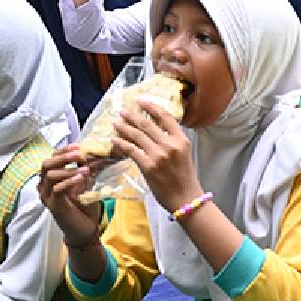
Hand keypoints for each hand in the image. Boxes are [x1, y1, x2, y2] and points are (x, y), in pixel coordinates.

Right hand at [38, 147, 104, 244]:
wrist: (86, 229)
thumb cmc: (85, 207)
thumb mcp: (86, 184)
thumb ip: (86, 170)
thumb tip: (94, 153)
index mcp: (50, 179)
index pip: (52, 158)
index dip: (63, 150)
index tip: (79, 146)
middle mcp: (44, 186)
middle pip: (46, 164)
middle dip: (63, 157)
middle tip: (79, 153)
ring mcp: (47, 196)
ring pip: (50, 175)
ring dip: (68, 169)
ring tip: (85, 169)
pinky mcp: (53, 206)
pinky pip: (57, 189)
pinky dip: (69, 181)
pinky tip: (80, 178)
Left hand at [110, 97, 201, 212]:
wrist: (186, 199)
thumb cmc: (185, 179)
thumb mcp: (184, 155)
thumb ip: (172, 142)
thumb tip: (153, 131)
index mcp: (181, 140)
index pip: (165, 117)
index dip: (151, 107)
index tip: (141, 101)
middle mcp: (170, 145)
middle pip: (147, 124)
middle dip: (132, 116)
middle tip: (123, 111)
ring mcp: (159, 155)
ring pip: (137, 135)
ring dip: (124, 127)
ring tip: (116, 123)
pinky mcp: (148, 166)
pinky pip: (131, 150)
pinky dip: (121, 143)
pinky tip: (115, 140)